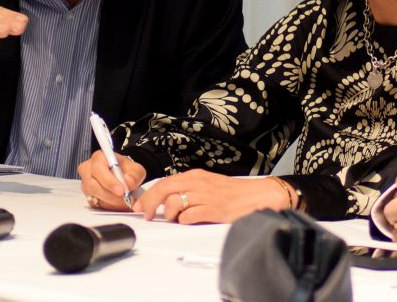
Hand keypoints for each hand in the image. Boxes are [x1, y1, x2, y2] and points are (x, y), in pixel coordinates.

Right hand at [78, 151, 146, 210]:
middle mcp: (87, 170)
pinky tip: (118, 205)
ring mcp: (85, 184)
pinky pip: (94, 204)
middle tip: (124, 199)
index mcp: (98, 158)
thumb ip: (134, 175)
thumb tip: (128, 183)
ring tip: (124, 202)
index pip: (98, 168)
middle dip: (109, 194)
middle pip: (92, 185)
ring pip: (93, 196)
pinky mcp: (87, 196)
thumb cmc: (126, 171)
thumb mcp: (135, 169)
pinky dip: (107, 206)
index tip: (121, 190)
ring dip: (110, 202)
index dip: (109, 181)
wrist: (123, 178)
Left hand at [132, 170, 291, 223]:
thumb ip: (188, 190)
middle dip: (150, 203)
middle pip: (164, 189)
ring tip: (176, 218)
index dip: (148, 194)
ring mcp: (206, 196)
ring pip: (174, 202)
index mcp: (195, 176)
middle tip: (146, 214)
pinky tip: (188, 220)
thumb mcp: (207, 184)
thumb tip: (166, 200)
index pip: (165, 182)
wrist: (257, 195)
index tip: (139, 204)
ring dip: (169, 213)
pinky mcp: (214, 210)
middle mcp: (198, 183)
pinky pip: (190, 215)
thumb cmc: (232, 192)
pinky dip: (184, 220)